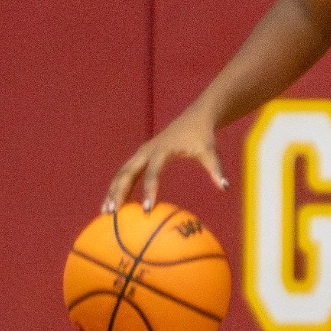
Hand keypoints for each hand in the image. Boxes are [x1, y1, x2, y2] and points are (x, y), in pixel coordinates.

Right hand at [105, 107, 227, 212]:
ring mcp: (142, 153)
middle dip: (118, 193)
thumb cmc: (202, 135)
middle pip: (127, 173)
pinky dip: (118, 186)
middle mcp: (147, 151)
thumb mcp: (210, 151)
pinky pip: (126, 172)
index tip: (146, 210)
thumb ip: (216, 169)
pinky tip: (114, 203)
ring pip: (122, 173)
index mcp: (162, 150)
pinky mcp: (141, 156)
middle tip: (112, 213)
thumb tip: (225, 188)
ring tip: (105, 212)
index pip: (152, 173)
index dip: (149, 191)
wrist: (195, 116)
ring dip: (113, 191)